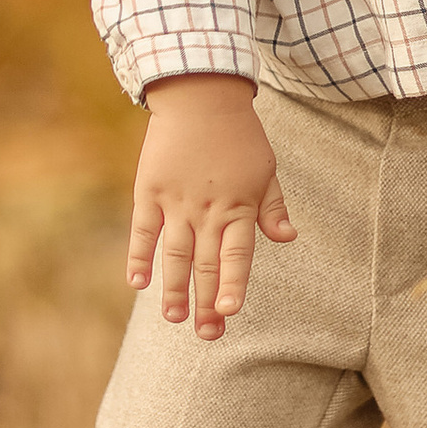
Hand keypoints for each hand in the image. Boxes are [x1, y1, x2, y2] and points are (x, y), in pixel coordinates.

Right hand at [129, 76, 295, 339]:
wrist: (199, 94)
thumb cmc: (238, 134)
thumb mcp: (265, 167)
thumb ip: (272, 207)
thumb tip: (288, 238)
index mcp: (239, 205)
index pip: (236, 255)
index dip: (231, 284)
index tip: (228, 311)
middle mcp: (207, 209)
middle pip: (205, 263)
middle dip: (205, 301)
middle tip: (207, 333)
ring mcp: (175, 201)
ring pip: (174, 254)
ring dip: (173, 288)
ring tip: (173, 318)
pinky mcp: (149, 190)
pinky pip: (142, 230)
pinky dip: (139, 257)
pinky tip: (137, 283)